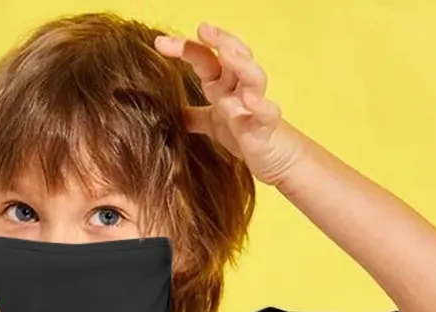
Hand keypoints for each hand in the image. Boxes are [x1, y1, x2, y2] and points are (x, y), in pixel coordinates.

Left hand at [154, 23, 303, 185]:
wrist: (275, 158)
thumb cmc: (246, 136)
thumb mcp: (213, 125)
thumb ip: (193, 116)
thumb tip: (170, 112)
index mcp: (224, 86)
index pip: (206, 59)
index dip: (186, 48)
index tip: (160, 43)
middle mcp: (240, 90)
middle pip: (233, 57)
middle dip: (219, 41)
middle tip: (203, 30)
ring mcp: (255, 106)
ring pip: (253, 77)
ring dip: (240, 64)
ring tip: (226, 53)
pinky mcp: (267, 127)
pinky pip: (267, 112)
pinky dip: (260, 104)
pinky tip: (249, 98)